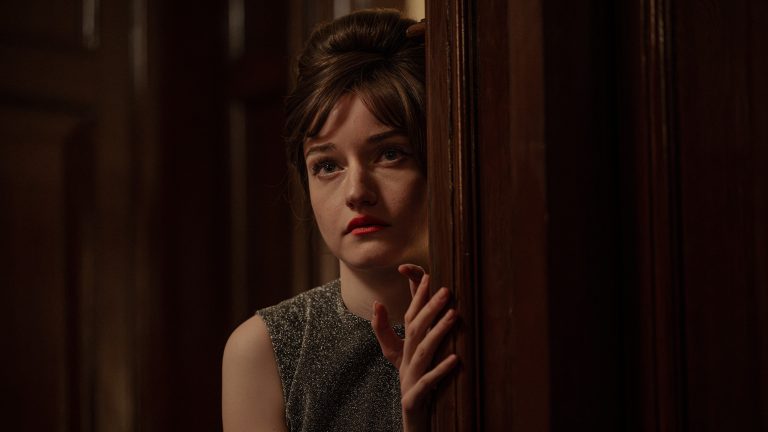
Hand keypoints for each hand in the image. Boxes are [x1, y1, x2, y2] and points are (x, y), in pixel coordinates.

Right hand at [371, 264, 458, 431]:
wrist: (410, 421)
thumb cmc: (412, 385)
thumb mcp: (397, 357)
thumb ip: (386, 330)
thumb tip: (376, 303)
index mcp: (406, 348)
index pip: (410, 317)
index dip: (418, 296)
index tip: (429, 275)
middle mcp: (406, 360)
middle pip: (416, 330)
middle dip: (429, 308)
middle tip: (447, 291)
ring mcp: (410, 378)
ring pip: (422, 352)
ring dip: (438, 332)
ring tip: (454, 316)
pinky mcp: (415, 398)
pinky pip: (429, 382)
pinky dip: (441, 370)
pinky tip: (456, 359)